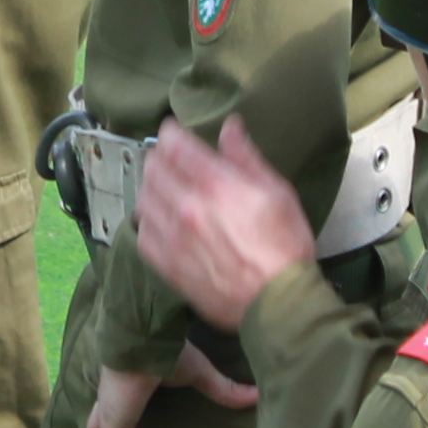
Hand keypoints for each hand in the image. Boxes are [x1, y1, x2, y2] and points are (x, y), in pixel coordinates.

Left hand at [88, 342, 260, 427]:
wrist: (146, 339)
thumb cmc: (167, 349)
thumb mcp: (198, 372)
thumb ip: (223, 388)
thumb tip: (257, 395)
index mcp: (124, 385)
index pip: (112, 408)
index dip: (115, 424)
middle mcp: (110, 400)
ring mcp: (108, 414)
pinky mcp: (112, 427)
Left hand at [128, 119, 316, 333]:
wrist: (278, 303)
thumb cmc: (285, 244)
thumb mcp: (277, 192)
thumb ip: (246, 157)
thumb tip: (230, 125)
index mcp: (215, 185)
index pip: (174, 146)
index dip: (170, 133)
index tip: (173, 132)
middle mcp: (186, 208)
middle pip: (153, 169)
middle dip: (160, 158)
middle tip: (171, 160)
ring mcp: (173, 239)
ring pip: (144, 199)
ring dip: (151, 188)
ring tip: (165, 190)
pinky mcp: (167, 267)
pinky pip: (143, 236)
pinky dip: (149, 223)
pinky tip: (162, 223)